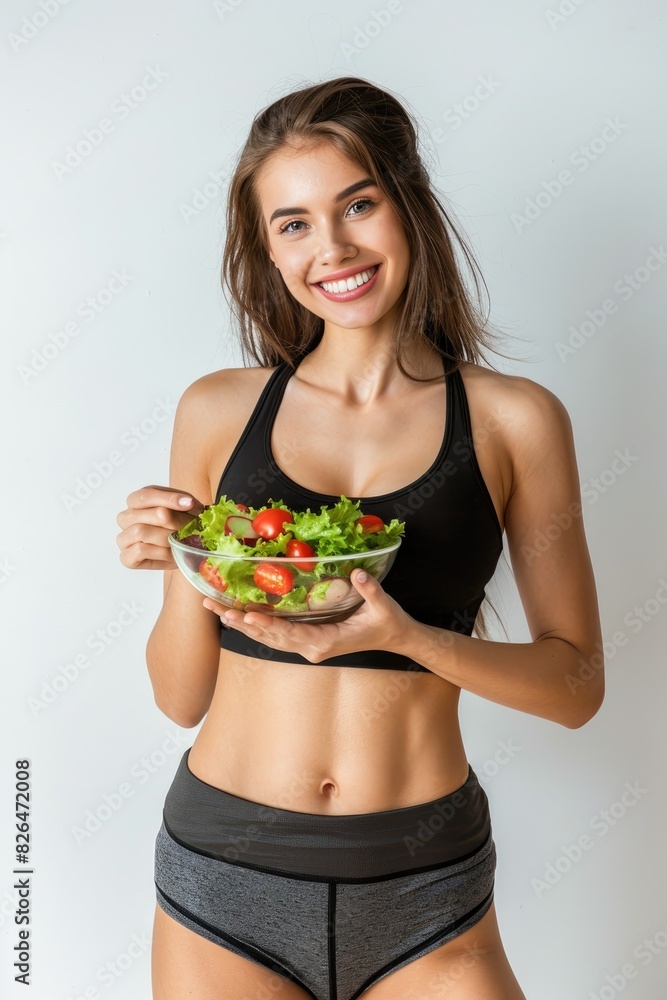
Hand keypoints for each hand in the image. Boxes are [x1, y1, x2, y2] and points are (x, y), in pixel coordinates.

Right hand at [116, 486, 205, 569]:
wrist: (183, 551)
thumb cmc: (181, 527)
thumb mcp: (186, 509)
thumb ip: (185, 503)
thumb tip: (189, 502)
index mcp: (137, 501)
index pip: (147, 495)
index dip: (169, 499)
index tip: (190, 503)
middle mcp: (126, 517)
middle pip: (149, 513)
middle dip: (175, 520)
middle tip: (191, 526)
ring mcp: (123, 538)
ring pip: (141, 531)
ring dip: (167, 537)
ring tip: (181, 541)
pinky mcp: (126, 557)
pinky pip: (140, 550)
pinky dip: (161, 552)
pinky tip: (172, 553)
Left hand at [202, 568, 412, 662]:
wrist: (395, 638)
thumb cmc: (388, 622)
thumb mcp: (383, 606)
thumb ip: (370, 591)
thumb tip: (357, 573)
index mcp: (327, 642)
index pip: (291, 634)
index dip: (268, 626)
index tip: (247, 617)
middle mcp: (313, 648)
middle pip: (271, 638)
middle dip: (243, 623)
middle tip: (217, 609)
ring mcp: (310, 647)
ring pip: (270, 640)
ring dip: (244, 626)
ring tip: (218, 612)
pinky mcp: (309, 642)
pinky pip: (277, 637)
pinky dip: (258, 627)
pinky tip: (240, 617)